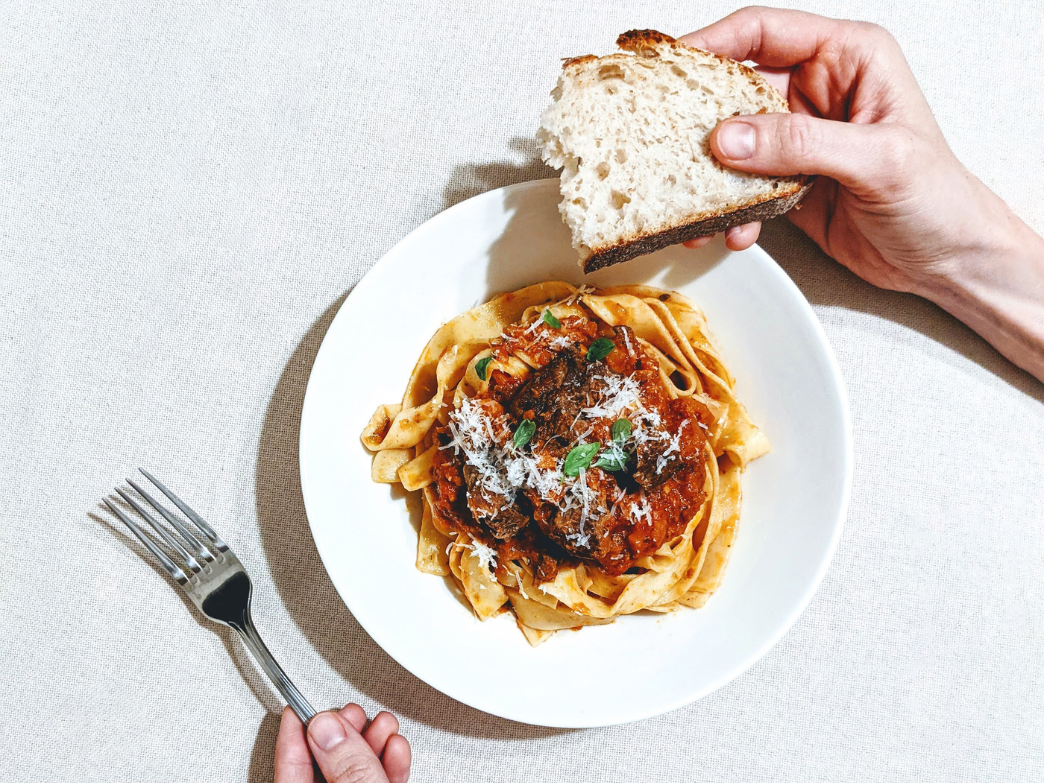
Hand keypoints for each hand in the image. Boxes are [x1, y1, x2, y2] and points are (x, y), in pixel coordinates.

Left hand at [274, 705, 410, 782]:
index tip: (299, 705)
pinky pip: (374, 782)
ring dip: (372, 743)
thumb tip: (329, 728)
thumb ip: (348, 765)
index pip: (289, 766)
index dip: (296, 730)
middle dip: (344, 731)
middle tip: (354, 713)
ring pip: (352, 770)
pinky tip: (395, 748)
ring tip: (384, 725)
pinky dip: (387, 765)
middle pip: (325, 763)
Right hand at [680, 7, 1043, 380]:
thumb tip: (729, 137)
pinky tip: (734, 231)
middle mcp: (818, 92)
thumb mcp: (876, 161)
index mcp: (847, 59)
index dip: (711, 45)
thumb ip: (801, 143)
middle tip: (667, 145)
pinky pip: (741, 187)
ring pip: (732, 144)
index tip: (668, 68)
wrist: (947, 261)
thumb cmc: (937, 198)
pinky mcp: (787, 182)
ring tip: (694, 203)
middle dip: (699, 121)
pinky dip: (729, 210)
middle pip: (735, 89)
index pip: (764, 33)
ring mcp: (799, 139)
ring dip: (709, 176)